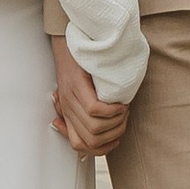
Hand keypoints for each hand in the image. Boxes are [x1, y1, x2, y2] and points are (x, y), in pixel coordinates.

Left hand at [49, 38, 129, 157]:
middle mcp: (67, 109)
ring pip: (94, 129)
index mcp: (67, 114)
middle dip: (114, 135)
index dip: (101, 149)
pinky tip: (119, 103)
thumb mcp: (75, 93)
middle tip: (123, 119)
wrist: (68, 40)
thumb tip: (76, 132)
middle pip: (91, 141)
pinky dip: (112, 111)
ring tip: (123, 110)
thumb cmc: (77, 65)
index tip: (115, 137)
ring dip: (115, 123)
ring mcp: (71, 98)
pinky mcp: (77, 86)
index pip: (80, 146)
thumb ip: (78, 112)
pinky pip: (94, 110)